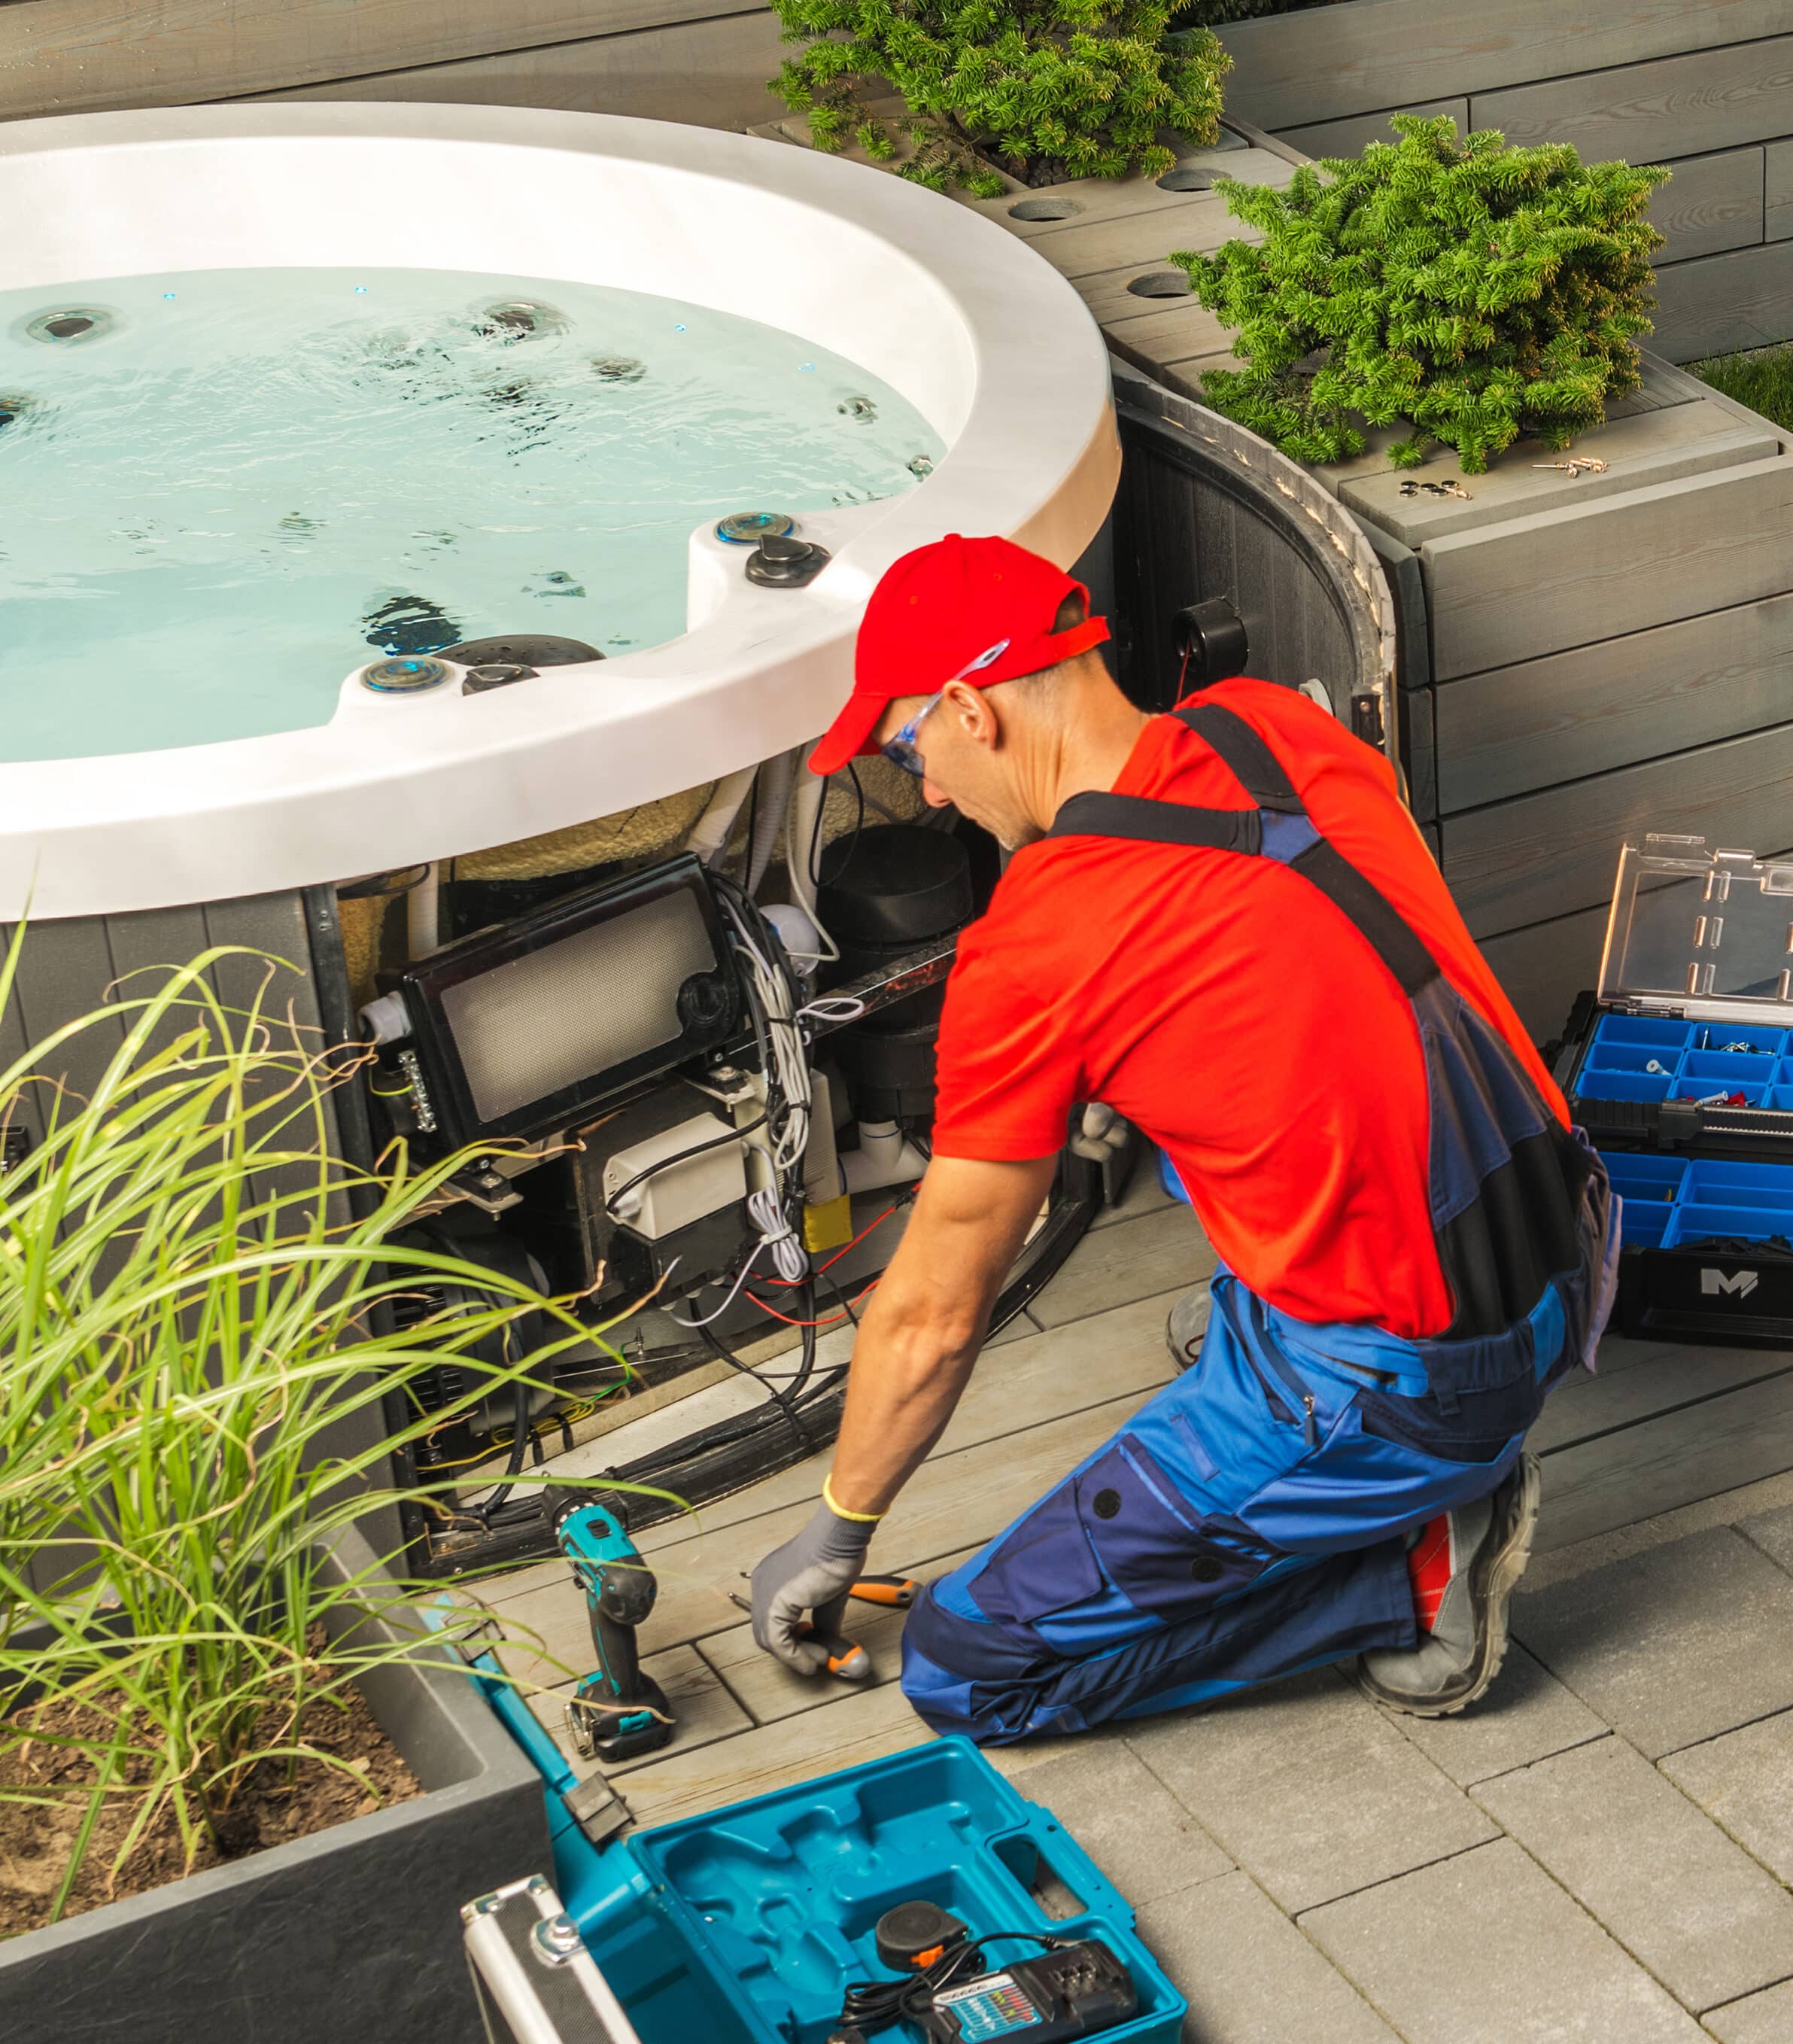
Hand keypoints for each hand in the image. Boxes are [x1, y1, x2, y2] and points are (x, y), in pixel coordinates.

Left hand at [750, 1495, 874, 1673]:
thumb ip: (823, 1619)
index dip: (792, 1638)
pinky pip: (778, 1642)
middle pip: (766, 1632)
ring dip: (796, 1656)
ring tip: (819, 1658)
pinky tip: (812, 1661)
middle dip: (793, 1650)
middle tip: (818, 1657)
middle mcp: (762, 1584)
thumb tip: (827, 1643)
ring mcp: (765, 1594)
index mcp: (772, 1577)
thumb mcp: (829, 1594)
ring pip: (769, 1641)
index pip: (772, 1619)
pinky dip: (796, 1657)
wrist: (840, 1538)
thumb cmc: (838, 1553)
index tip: (815, 1647)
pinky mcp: (774, 1605)